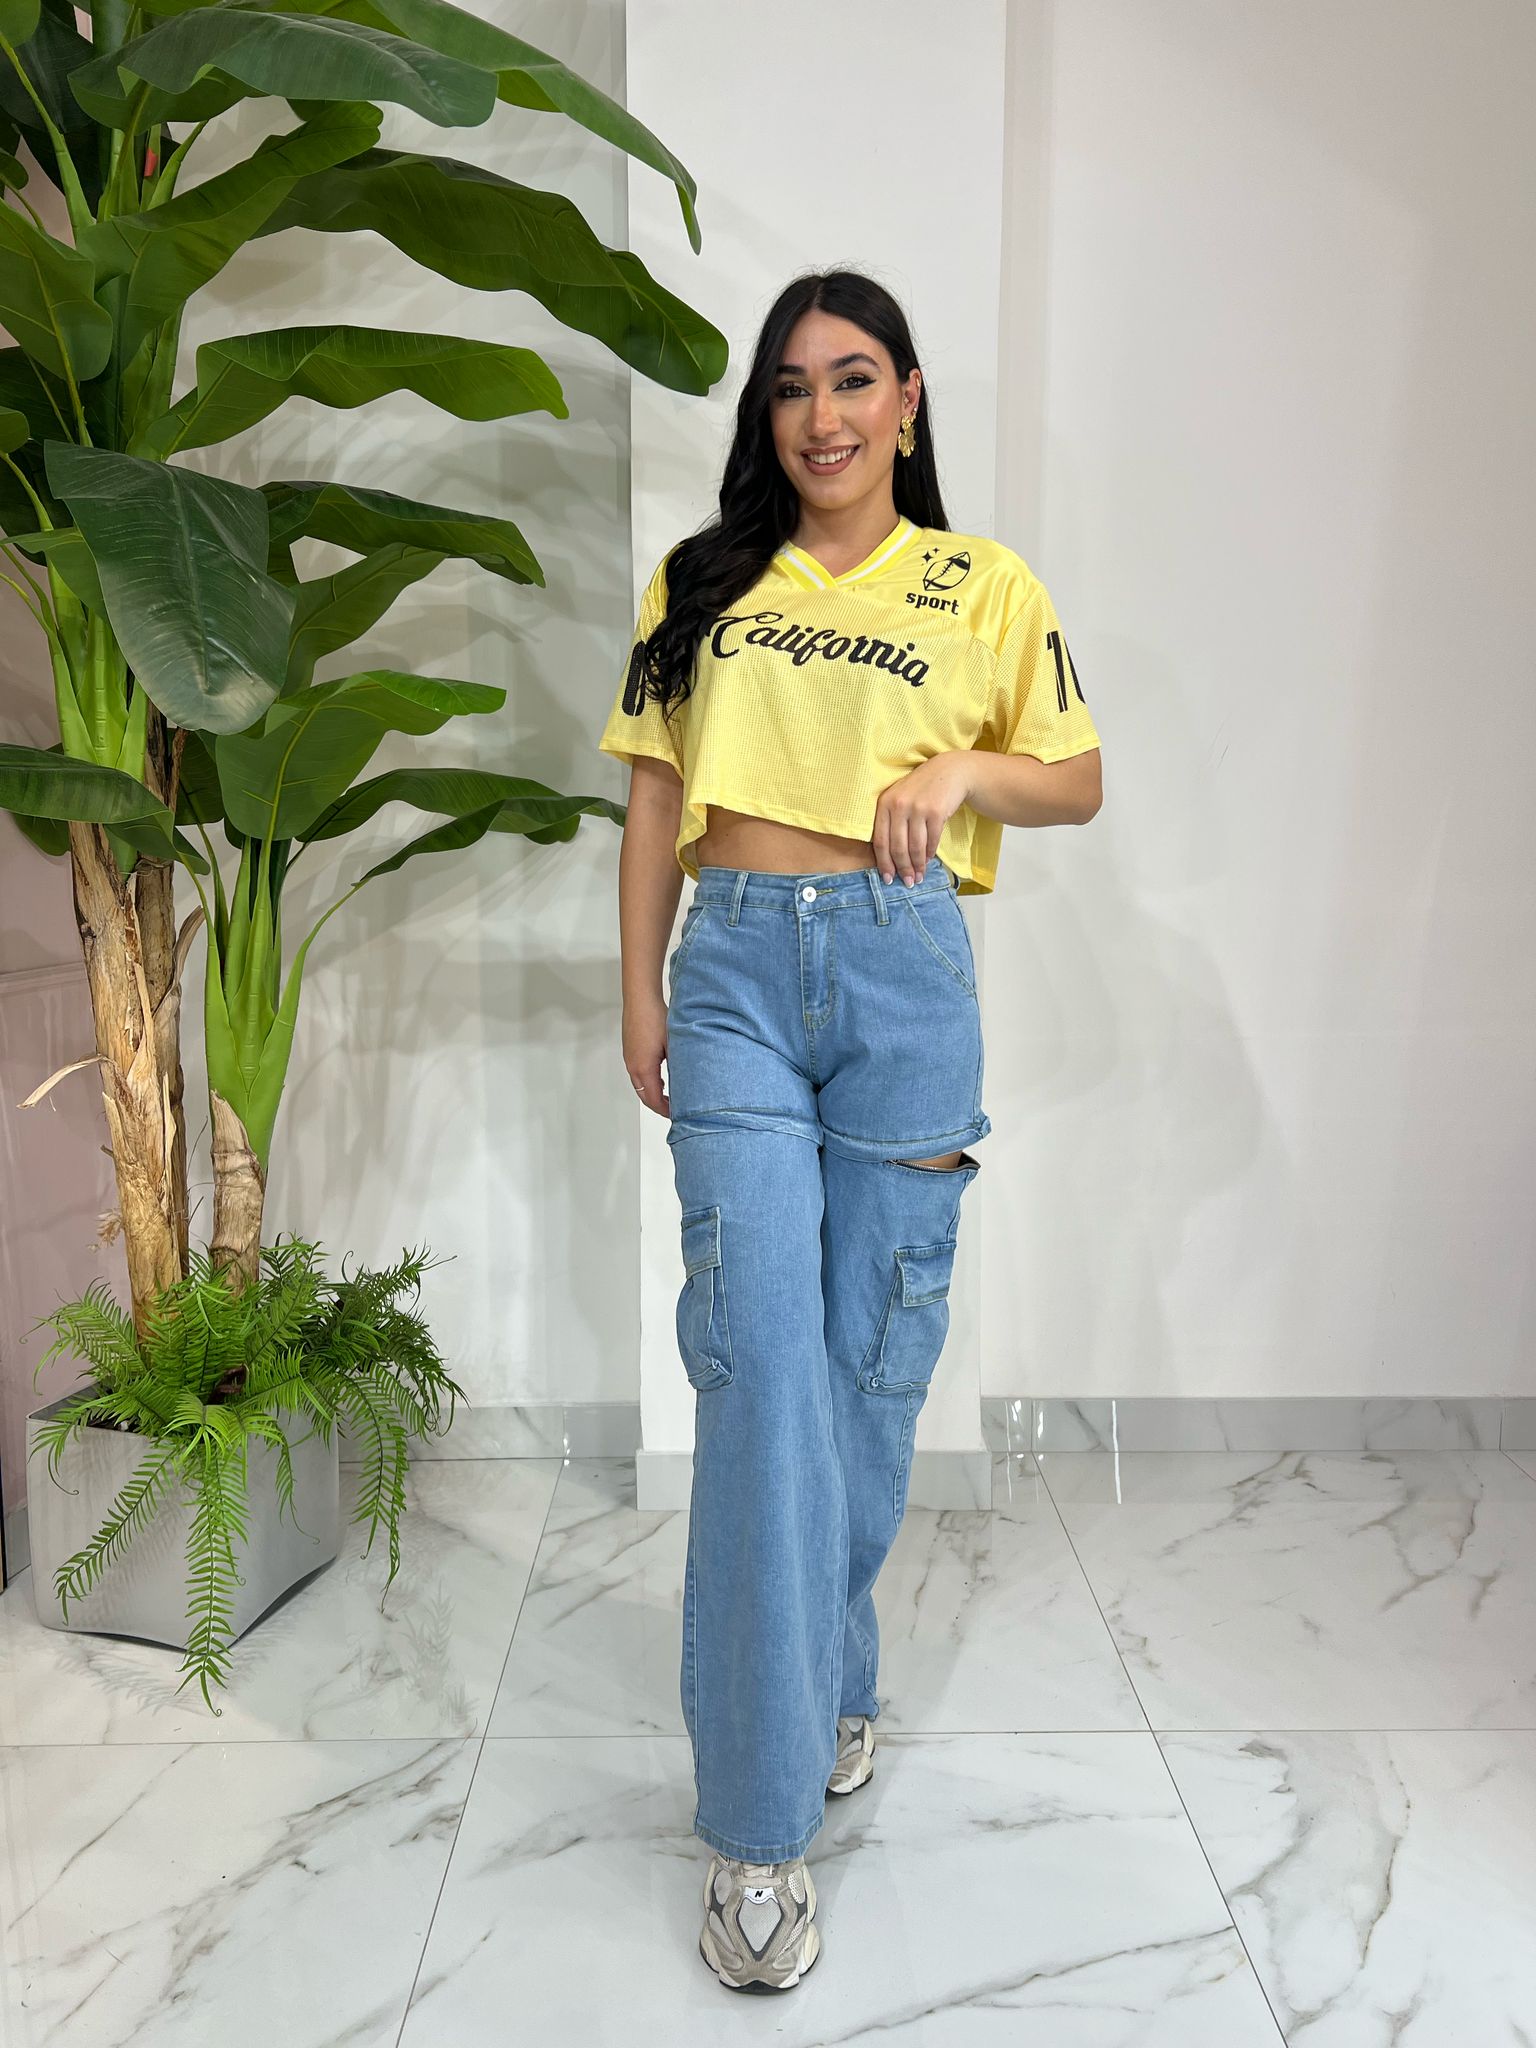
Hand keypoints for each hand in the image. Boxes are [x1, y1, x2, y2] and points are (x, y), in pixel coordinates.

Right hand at [623, 992, 670, 1116]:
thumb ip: (679, 1067)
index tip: (677, 1116)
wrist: (640, 999)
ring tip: (670, 1097)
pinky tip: (661, 1078)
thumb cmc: (654, 1017)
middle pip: (645, 1096)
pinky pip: (637, 1074)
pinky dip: (649, 1083)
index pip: (654, 1099)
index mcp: (643, 1068)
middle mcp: (633, 1066)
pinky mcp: (630, 1051)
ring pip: (640, 1086)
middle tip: (675, 1110)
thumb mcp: (674, 1045)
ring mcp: (629, 1059)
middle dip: (659, 1106)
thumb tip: (689, 1082)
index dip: (666, 1111)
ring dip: (654, 1094)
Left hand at [871, 752, 972, 884]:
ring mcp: (918, 808)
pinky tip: (929, 860)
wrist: (949, 772)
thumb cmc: (921, 789)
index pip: (880, 840)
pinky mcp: (936, 811)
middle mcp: (899, 805)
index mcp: (884, 803)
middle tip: (907, 882)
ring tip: (919, 876)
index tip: (888, 878)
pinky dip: (930, 854)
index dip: (884, 863)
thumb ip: (891, 822)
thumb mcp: (899, 798)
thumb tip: (889, 858)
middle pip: (897, 847)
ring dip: (917, 865)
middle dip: (902, 869)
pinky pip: (931, 840)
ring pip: (915, 847)